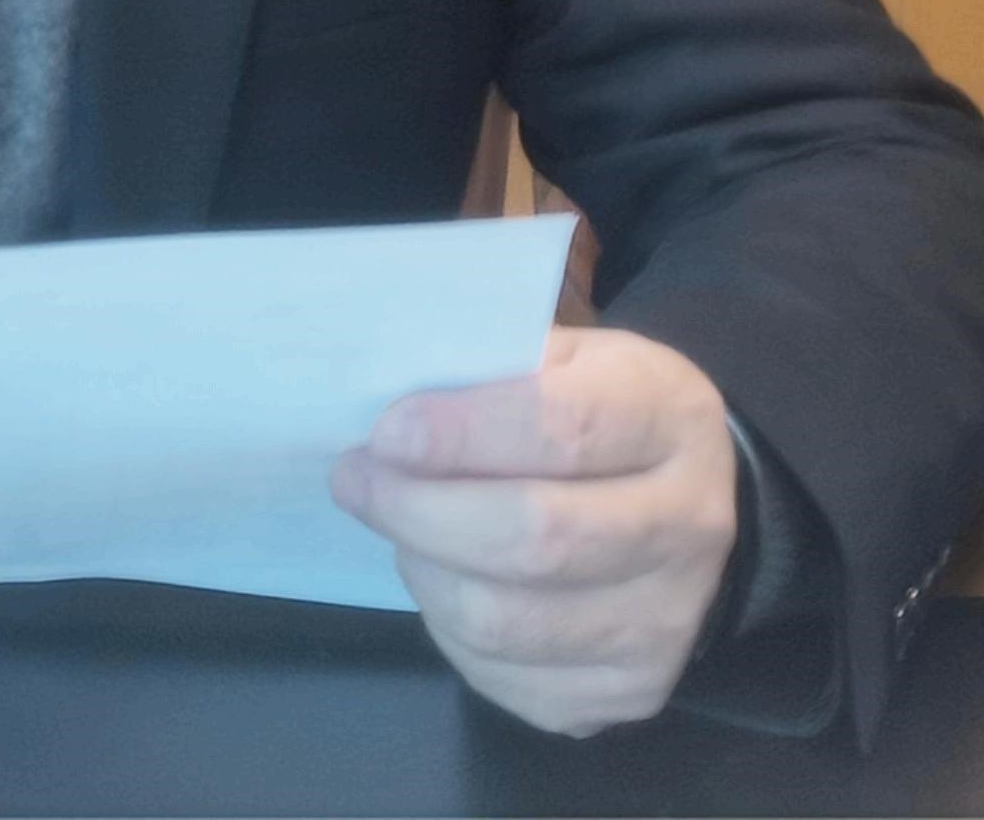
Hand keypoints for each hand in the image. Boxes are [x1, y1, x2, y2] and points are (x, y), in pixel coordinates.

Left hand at [328, 325, 737, 736]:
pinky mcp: (632, 690)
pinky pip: (507, 675)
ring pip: (509, 621)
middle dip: (418, 510)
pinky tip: (442, 576)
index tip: (386, 433)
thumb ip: (490, 370)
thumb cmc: (597, 406)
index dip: (462, 434)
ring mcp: (668, 621)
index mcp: (670, 416)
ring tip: (396, 527)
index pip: (564, 428)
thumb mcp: (562, 355)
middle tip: (355, 479)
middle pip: (535, 538)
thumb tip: (390, 408)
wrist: (685, 495)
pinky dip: (448, 628)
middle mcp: (689, 525)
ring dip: (424, 570)